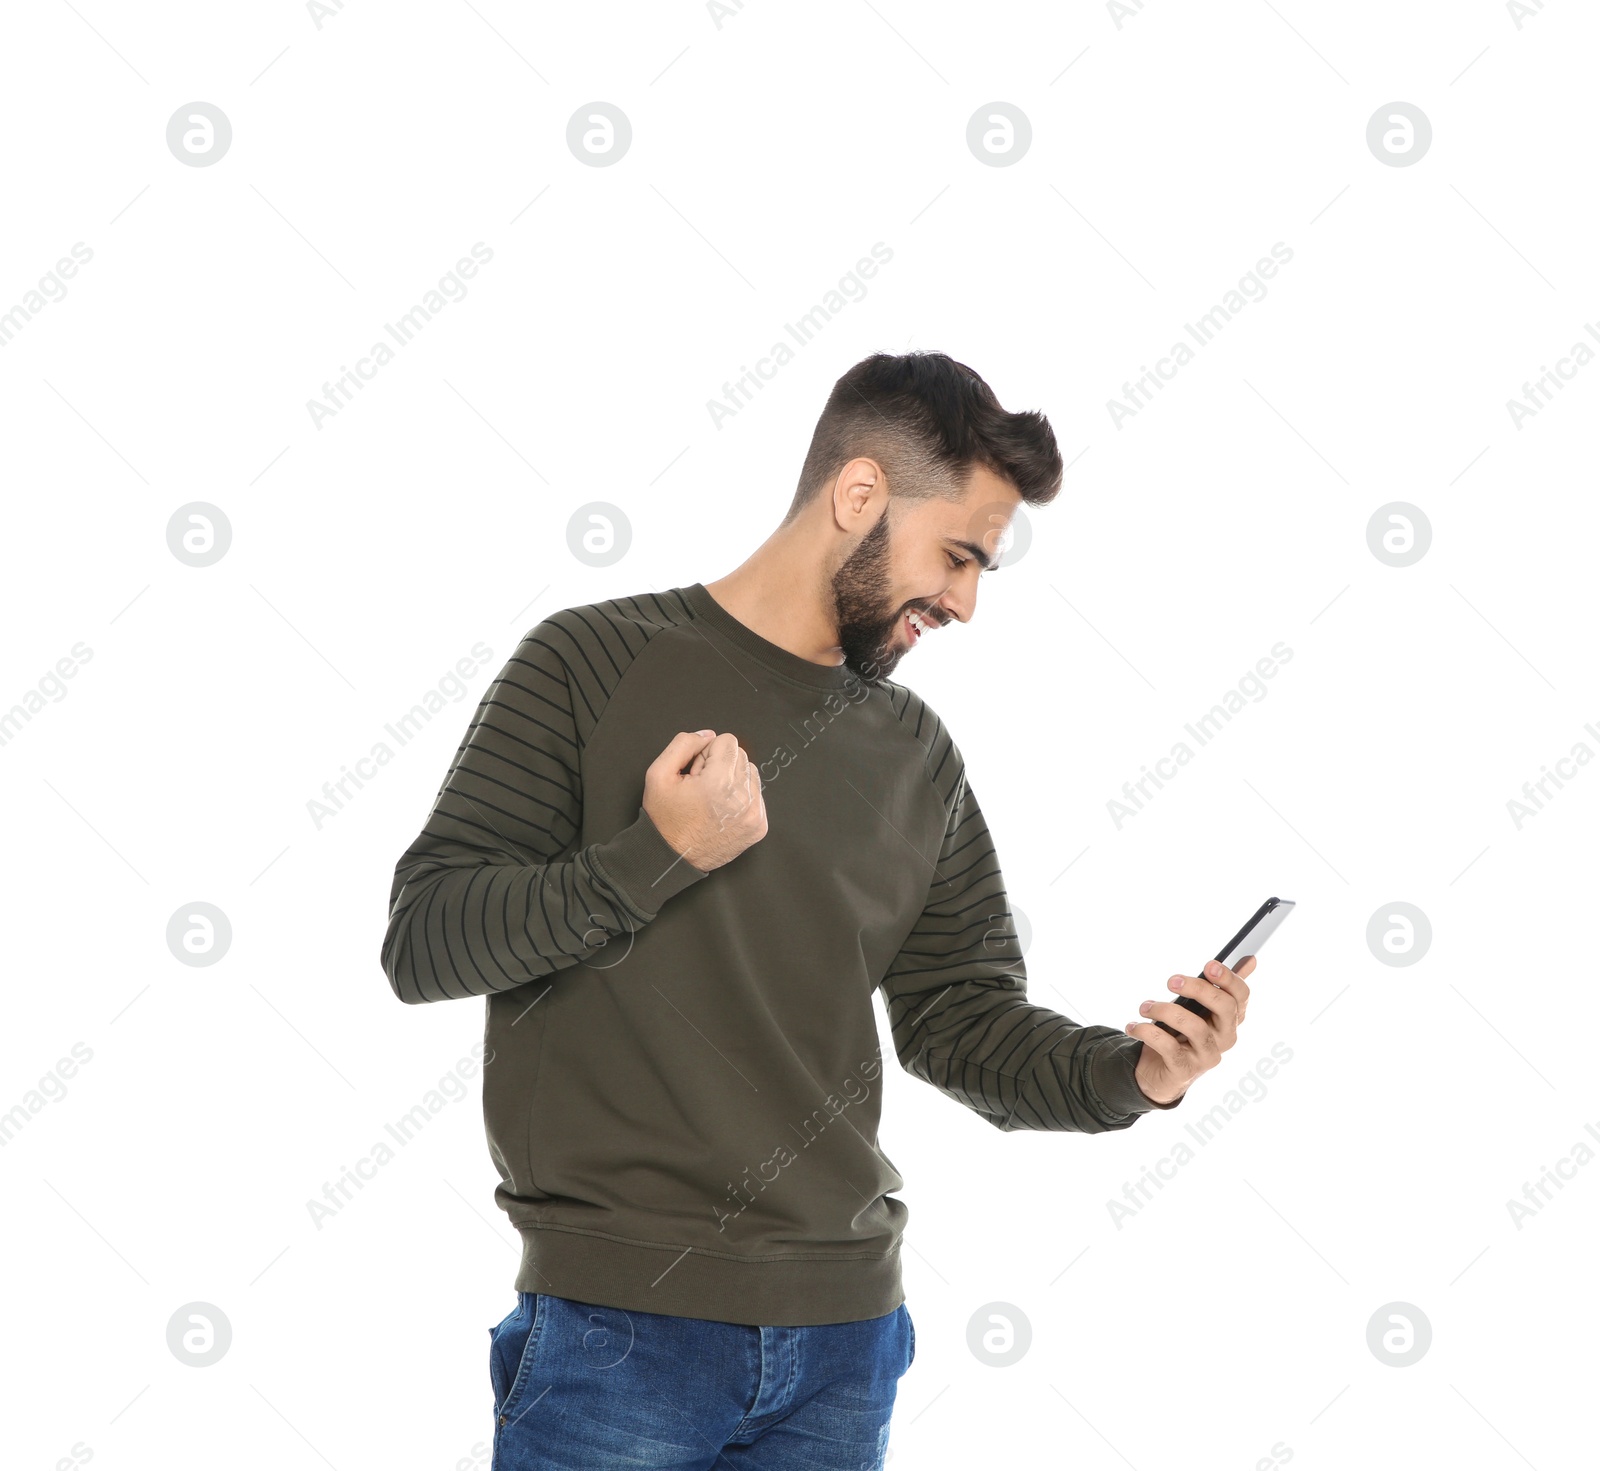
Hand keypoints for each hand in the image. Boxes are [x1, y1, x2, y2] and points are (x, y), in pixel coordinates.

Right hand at [642, 730, 767, 871]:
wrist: (671, 859)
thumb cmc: (664, 820)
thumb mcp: (658, 774)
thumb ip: (683, 744)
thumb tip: (708, 735)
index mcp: (719, 783)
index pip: (728, 741)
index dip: (707, 753)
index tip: (696, 773)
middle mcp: (743, 799)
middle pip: (741, 756)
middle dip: (721, 766)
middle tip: (702, 788)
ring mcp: (755, 815)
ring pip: (751, 774)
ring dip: (733, 780)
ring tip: (711, 800)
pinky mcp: (759, 827)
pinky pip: (756, 795)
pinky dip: (741, 798)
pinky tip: (722, 811)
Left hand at [1126, 956, 1256, 1105]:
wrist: (1160, 1072)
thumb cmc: (1180, 1033)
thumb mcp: (1196, 1008)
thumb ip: (1218, 986)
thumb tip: (1250, 959)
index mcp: (1230, 1019)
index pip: (1241, 996)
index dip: (1229, 979)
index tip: (1208, 965)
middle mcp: (1225, 1038)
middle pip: (1224, 1007)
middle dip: (1198, 989)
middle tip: (1171, 981)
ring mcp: (1207, 1056)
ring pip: (1195, 1027)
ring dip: (1165, 1010)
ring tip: (1144, 1007)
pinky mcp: (1185, 1070)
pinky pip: (1169, 1047)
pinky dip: (1148, 1032)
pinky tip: (1133, 1026)